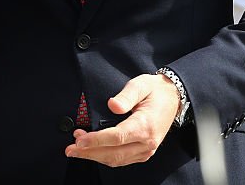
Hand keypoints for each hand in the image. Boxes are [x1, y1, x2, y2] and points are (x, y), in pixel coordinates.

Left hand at [64, 73, 179, 166]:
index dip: (96, 140)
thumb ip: (126, 95)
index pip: (116, 137)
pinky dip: (105, 157)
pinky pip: (122, 160)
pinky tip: (93, 151)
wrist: (173, 98)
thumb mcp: (141, 85)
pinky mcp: (144, 152)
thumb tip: (112, 105)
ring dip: (95, 156)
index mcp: (145, 125)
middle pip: (114, 153)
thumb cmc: (155, 91)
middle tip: (70, 148)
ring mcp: (146, 150)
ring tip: (77, 148)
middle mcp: (147, 142)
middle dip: (89, 152)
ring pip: (117, 160)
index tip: (79, 139)